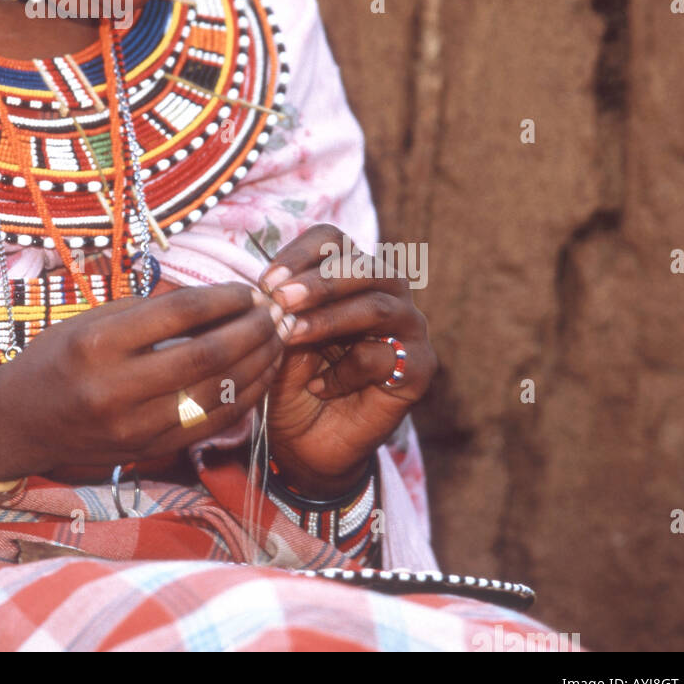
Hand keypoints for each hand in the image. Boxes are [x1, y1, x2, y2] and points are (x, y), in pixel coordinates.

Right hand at [0, 282, 285, 482]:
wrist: (19, 424)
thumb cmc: (54, 359)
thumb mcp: (89, 320)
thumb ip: (148, 311)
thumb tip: (214, 297)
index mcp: (97, 343)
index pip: (178, 313)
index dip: (223, 298)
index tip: (248, 288)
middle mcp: (115, 388)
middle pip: (206, 355)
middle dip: (251, 330)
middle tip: (275, 312)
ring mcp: (134, 426)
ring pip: (217, 394)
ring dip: (257, 364)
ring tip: (277, 339)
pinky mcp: (147, 451)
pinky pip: (210, 424)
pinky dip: (243, 397)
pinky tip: (259, 374)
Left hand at [259, 224, 436, 497]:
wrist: (304, 443)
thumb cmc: (287, 379)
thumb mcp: (275, 337)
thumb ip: (280, 310)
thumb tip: (271, 287)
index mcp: (347, 274)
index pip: (332, 241)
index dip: (300, 254)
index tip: (266, 281)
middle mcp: (386, 293)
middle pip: (364, 266)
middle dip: (319, 281)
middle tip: (280, 298)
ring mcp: (408, 330)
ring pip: (379, 307)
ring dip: (330, 318)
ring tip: (291, 335)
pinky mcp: (418, 371)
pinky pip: (384, 358)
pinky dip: (344, 372)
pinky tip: (318, 387)